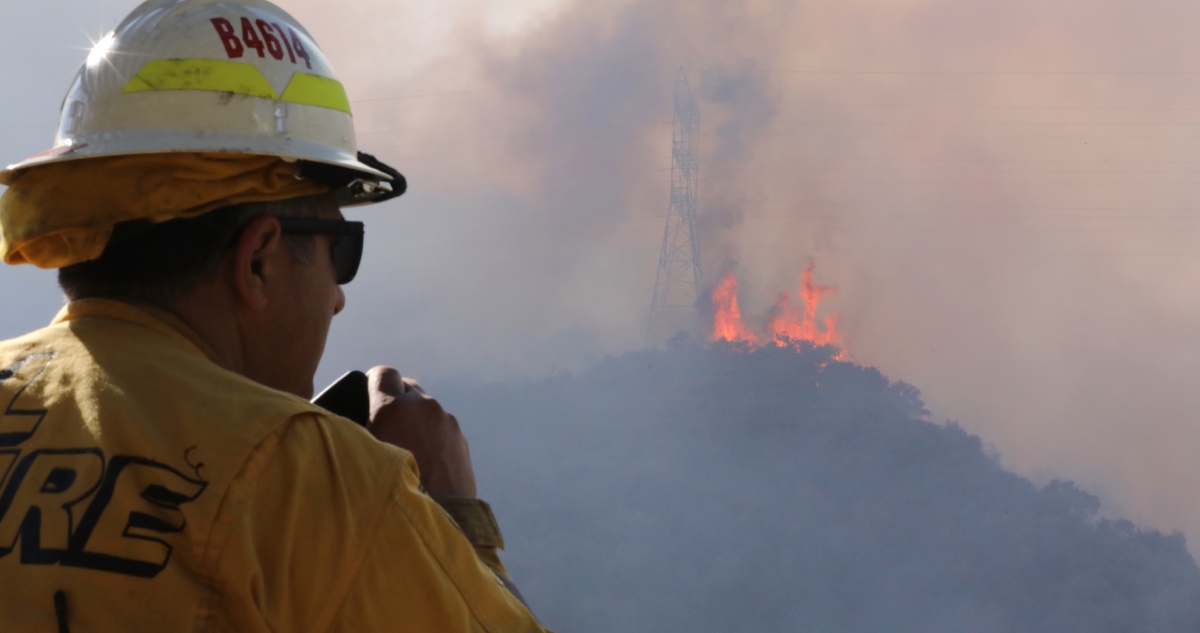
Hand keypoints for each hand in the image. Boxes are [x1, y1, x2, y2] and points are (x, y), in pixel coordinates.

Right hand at [366, 366, 476, 498]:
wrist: (437, 519)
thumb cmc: (389, 491)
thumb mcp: (362, 458)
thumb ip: (360, 432)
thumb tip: (360, 425)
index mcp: (394, 407)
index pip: (383, 374)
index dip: (373, 382)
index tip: (368, 394)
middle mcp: (424, 407)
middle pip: (407, 387)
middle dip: (395, 399)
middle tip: (385, 423)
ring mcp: (447, 422)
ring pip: (427, 409)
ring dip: (415, 419)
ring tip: (406, 447)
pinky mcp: (461, 440)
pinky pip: (442, 427)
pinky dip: (431, 435)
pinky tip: (425, 460)